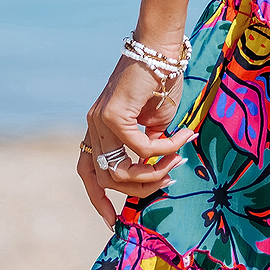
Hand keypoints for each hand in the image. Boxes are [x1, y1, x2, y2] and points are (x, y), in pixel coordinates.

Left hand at [79, 57, 196, 226]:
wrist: (161, 47)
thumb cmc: (162, 80)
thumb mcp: (155, 122)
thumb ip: (150, 146)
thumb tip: (156, 169)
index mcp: (99, 128)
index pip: (87, 171)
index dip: (97, 199)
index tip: (113, 222)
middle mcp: (93, 126)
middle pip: (106, 178)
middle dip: (140, 188)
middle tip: (170, 178)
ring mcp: (99, 120)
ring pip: (120, 169)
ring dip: (154, 171)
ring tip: (178, 160)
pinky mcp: (113, 114)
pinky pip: (140, 148)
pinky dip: (164, 149)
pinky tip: (182, 139)